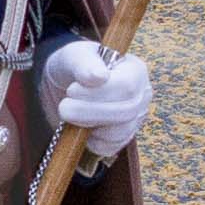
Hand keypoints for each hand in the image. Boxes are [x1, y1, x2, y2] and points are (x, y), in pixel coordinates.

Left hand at [40, 38, 152, 156]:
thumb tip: (99, 77)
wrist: (63, 86)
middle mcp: (141, 95)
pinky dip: (90, 141)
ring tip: (70, 113)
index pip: (126, 87)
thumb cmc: (72, 66)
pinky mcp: (122, 138)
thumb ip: (85, 63)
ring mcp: (135, 119)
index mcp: (135, 70)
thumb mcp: (73, 56)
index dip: (98, 93)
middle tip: (64, 107)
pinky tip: (81, 125)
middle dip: (90, 112)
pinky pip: (109, 147)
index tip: (71, 90)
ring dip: (87, 126)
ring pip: (117, 133)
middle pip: (125, 112)